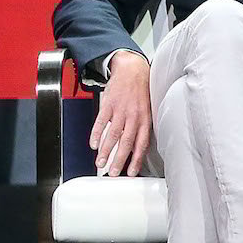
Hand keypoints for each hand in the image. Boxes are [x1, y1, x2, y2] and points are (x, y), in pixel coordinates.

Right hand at [90, 51, 152, 176]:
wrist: (133, 69)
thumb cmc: (142, 91)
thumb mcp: (149, 108)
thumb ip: (144, 126)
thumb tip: (139, 148)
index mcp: (146, 119)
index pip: (142, 143)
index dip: (136, 159)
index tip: (131, 172)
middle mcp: (135, 116)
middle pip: (127, 142)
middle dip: (120, 160)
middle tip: (113, 173)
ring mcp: (121, 110)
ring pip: (113, 134)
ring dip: (106, 151)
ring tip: (100, 163)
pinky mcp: (109, 104)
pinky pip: (101, 121)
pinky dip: (96, 133)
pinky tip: (93, 144)